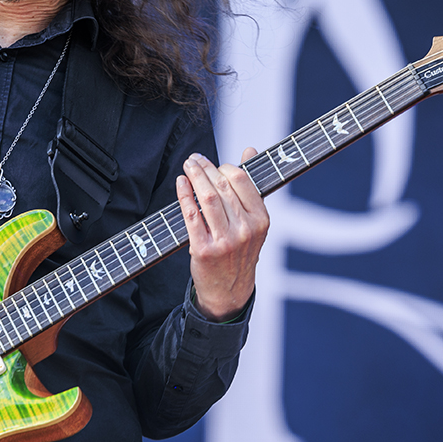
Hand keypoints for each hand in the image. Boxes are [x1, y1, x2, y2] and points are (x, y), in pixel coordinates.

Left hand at [176, 148, 268, 321]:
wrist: (229, 291)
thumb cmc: (240, 251)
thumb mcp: (253, 222)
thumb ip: (251, 185)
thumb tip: (250, 149)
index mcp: (261, 220)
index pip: (242, 182)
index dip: (225, 167)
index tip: (214, 164)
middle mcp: (245, 230)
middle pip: (222, 188)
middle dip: (206, 168)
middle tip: (194, 159)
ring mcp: (225, 241)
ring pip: (207, 199)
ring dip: (195, 177)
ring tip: (188, 166)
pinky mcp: (203, 250)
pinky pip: (191, 216)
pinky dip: (184, 196)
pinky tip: (181, 183)